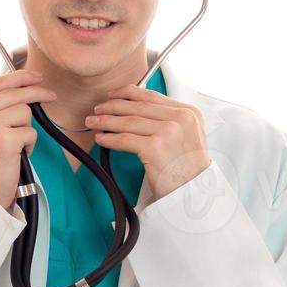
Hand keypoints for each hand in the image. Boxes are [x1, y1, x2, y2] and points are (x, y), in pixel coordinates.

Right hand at [0, 68, 54, 209]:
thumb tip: (19, 88)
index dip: (19, 77)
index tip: (36, 77)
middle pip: (14, 93)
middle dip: (37, 92)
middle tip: (51, 95)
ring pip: (24, 111)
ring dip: (26, 129)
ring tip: (16, 146)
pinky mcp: (4, 139)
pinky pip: (30, 132)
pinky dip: (29, 145)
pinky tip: (18, 156)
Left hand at [85, 84, 209, 199]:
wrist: (194, 194)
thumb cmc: (188, 171)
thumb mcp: (188, 137)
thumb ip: (170, 121)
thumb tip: (136, 110)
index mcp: (189, 112)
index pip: (152, 96)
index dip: (128, 93)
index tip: (112, 95)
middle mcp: (181, 118)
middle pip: (138, 107)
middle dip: (112, 106)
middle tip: (97, 109)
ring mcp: (168, 131)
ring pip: (129, 122)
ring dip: (106, 121)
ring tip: (93, 122)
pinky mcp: (155, 147)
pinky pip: (125, 139)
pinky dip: (109, 138)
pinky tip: (101, 139)